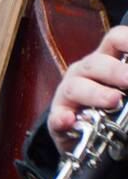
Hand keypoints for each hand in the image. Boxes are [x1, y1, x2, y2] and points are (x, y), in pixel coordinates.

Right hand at [47, 26, 127, 153]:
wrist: (90, 138)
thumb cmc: (113, 110)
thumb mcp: (125, 89)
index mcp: (107, 62)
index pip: (115, 40)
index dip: (127, 40)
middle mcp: (85, 73)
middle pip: (95, 63)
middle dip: (115, 71)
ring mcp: (68, 95)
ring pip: (76, 87)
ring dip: (95, 93)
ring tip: (113, 101)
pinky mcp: (59, 119)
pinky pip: (57, 116)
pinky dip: (62, 119)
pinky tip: (69, 120)